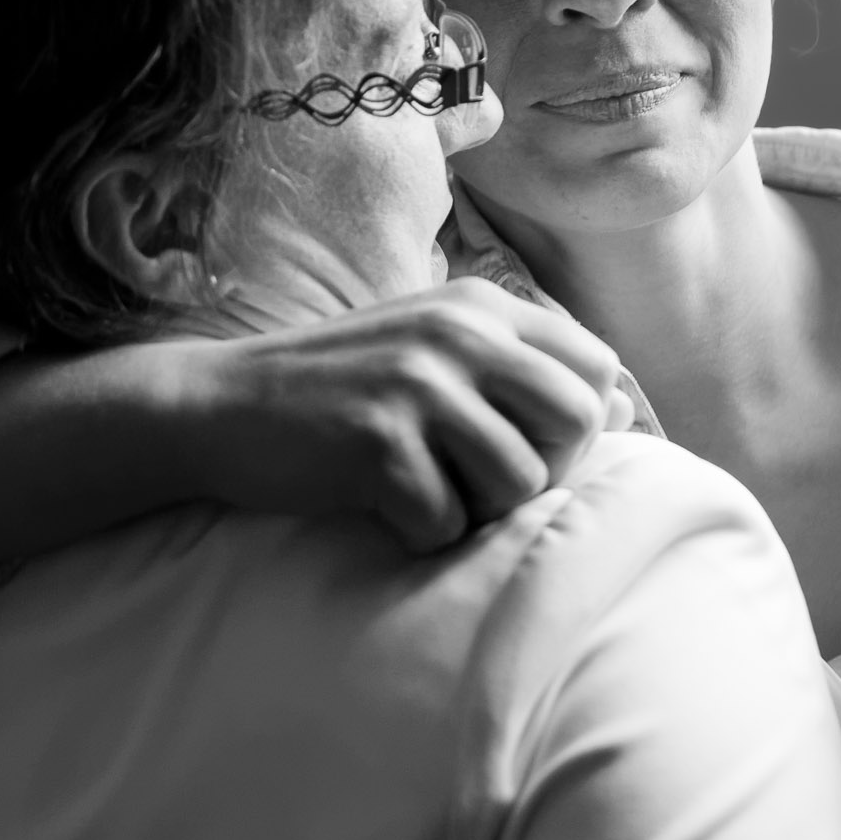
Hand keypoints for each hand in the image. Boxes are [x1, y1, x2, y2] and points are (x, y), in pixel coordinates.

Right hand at [175, 277, 632, 551]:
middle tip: (485, 481)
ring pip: (521, 482)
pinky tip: (383, 508)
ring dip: (479, 508)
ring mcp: (417, 386)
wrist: (219, 406)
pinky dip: (421, 534)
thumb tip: (621, 410)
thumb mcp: (434, 348)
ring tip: (427, 490)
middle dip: (546, 471)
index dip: (581, 424)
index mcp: (481, 306)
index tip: (532, 447)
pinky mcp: (379, 444)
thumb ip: (519, 366)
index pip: (596, 367)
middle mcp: (458, 334)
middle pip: (576, 423)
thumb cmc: (340, 388)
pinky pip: (448, 522)